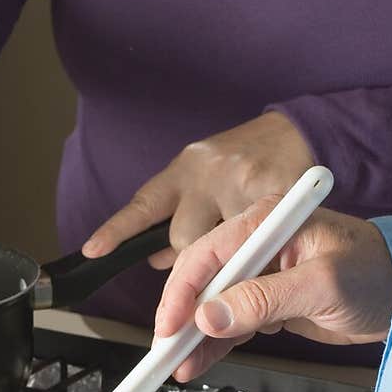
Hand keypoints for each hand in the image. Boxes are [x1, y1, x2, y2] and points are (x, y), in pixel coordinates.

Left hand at [82, 111, 314, 268]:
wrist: (297, 130)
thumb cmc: (245, 163)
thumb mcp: (204, 181)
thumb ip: (179, 217)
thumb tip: (159, 261)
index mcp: (184, 169)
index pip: (144, 205)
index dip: (117, 231)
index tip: (94, 251)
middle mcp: (207, 172)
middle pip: (183, 240)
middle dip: (197, 256)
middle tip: (220, 249)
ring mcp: (240, 181)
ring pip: (220, 246)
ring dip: (232, 256)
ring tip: (250, 241)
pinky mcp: (274, 192)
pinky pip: (256, 244)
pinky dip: (260, 254)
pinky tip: (269, 243)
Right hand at [155, 200, 391, 382]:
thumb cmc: (372, 275)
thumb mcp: (321, 286)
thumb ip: (266, 299)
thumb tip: (210, 318)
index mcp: (267, 223)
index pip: (208, 253)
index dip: (182, 291)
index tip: (168, 327)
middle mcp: (256, 244)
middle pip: (200, 280)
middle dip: (180, 319)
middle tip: (165, 354)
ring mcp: (258, 274)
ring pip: (210, 307)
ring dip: (192, 339)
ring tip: (177, 369)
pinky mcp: (264, 302)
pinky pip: (228, 324)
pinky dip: (211, 346)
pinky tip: (195, 365)